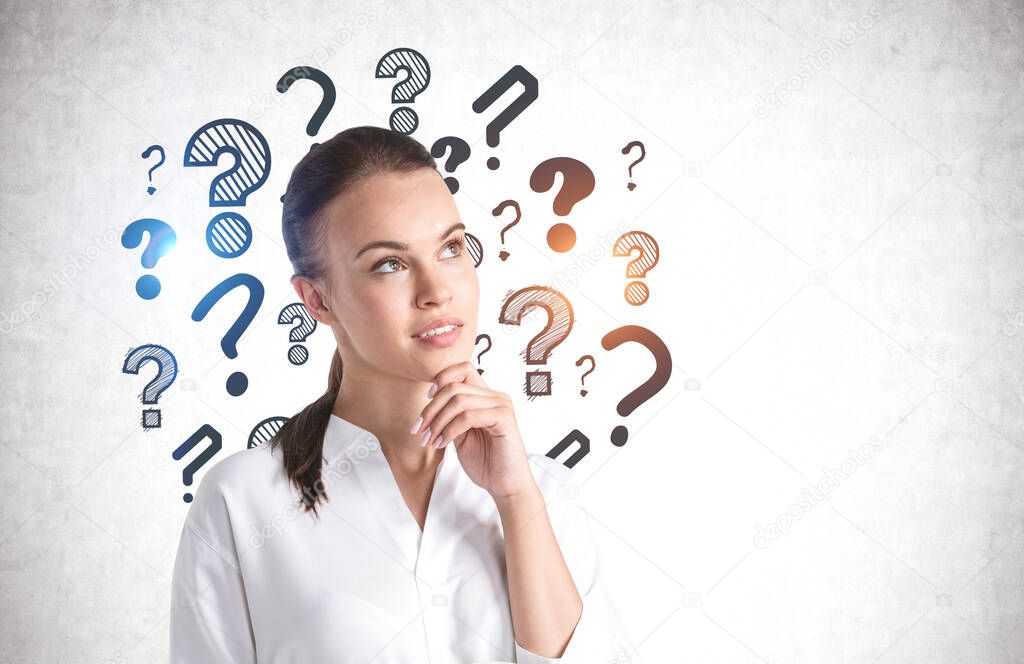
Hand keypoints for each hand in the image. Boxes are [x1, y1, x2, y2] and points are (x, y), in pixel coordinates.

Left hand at [411, 361, 535, 499]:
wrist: (505, 486)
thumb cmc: (485, 462)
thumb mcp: (462, 435)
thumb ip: (452, 416)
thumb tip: (431, 400)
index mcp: (487, 397)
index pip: (463, 369)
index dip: (441, 379)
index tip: (427, 400)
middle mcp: (496, 397)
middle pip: (454, 386)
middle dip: (431, 409)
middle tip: (419, 430)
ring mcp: (502, 406)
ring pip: (458, 400)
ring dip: (438, 422)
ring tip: (429, 440)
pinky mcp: (504, 419)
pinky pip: (468, 416)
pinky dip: (449, 430)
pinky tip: (442, 443)